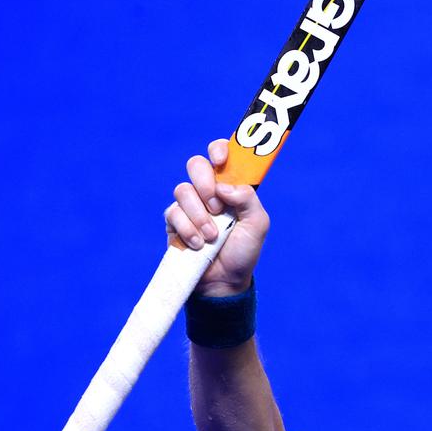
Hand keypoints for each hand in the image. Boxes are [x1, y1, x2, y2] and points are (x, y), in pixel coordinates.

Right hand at [164, 139, 269, 297]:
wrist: (224, 280)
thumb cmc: (244, 251)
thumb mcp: (257, 225)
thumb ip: (248, 200)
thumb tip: (225, 186)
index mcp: (231, 186)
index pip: (221, 155)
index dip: (219, 150)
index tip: (221, 161)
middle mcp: (209, 191)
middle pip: (196, 164)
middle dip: (205, 183)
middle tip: (217, 206)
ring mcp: (190, 205)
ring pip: (183, 190)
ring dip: (199, 215)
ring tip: (212, 236)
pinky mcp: (174, 221)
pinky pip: (173, 213)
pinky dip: (188, 229)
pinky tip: (199, 244)